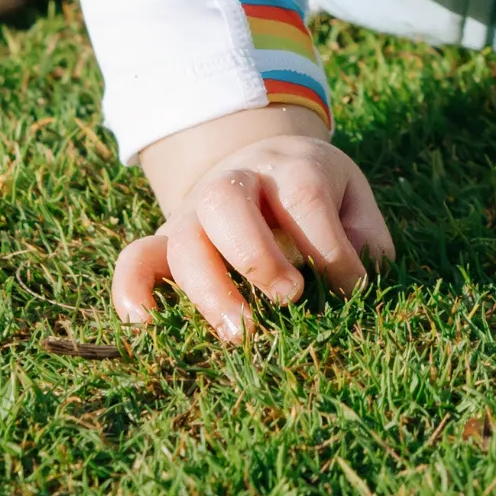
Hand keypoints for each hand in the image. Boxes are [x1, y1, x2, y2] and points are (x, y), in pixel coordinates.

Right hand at [113, 111, 394, 344]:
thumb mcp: (349, 197)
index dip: (330, 247)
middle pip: (227, 202)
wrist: (258, 162)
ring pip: (182, 237)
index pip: (304, 197)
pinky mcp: (166, 242)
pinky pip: (135, 259)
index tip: (353, 288)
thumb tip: (360, 283)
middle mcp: (234, 183)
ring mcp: (193, 212)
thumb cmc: (313, 192)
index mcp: (288, 166)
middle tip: (290, 297)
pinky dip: (131, 289)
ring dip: (208, 288)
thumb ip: (363, 236)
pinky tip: (145, 325)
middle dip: (256, 254)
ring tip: (241, 334)